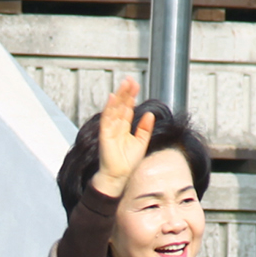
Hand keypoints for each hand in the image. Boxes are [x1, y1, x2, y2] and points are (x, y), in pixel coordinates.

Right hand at [88, 77, 154, 199]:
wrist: (119, 176)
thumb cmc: (128, 163)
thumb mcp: (141, 143)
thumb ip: (145, 129)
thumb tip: (150, 114)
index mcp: (124, 127)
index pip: (128, 108)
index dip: (131, 96)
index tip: (136, 85)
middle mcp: (116, 126)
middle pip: (121, 105)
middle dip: (126, 92)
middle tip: (131, 80)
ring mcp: (110, 129)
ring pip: (114, 108)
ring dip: (120, 96)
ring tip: (125, 84)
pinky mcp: (105, 134)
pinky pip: (107, 118)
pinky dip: (110, 108)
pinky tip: (113, 97)